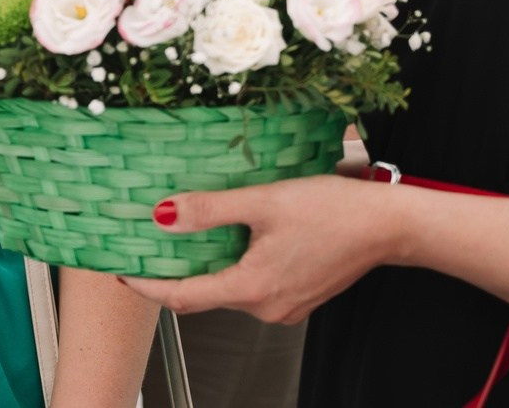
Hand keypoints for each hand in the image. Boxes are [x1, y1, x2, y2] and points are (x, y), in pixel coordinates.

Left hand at [118, 174, 396, 324]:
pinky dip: (233, 267)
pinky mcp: (297, 296)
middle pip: (204, 296)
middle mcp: (267, 307)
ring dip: (206, 267)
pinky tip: (229, 238)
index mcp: (253, 289)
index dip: (147, 285)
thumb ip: (211, 210)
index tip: (121, 271)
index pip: (182, 298)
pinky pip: (252, 287)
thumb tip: (163, 216)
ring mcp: (284, 306)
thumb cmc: (334, 210)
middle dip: (173, 273)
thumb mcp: (264, 201)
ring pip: (229, 290)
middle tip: (146, 246)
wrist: (387, 224)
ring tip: (183, 235)